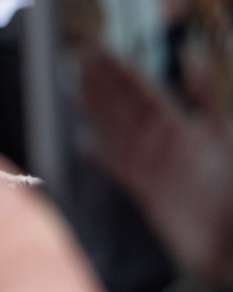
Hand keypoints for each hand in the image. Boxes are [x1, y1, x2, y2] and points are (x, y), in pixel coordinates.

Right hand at [77, 47, 232, 284]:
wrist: (230, 240)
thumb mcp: (221, 137)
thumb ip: (205, 98)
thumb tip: (191, 60)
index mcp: (182, 127)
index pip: (143, 92)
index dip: (120, 72)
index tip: (99, 51)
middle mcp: (164, 143)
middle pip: (125, 108)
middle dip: (103, 84)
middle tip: (81, 61)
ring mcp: (153, 165)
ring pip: (117, 133)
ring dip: (96, 112)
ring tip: (76, 90)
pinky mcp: (145, 189)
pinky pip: (117, 167)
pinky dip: (101, 155)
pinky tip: (85, 144)